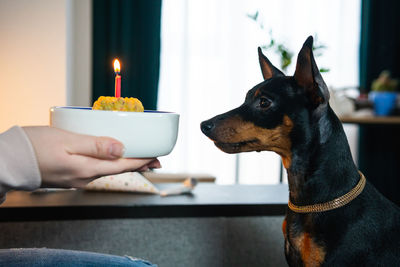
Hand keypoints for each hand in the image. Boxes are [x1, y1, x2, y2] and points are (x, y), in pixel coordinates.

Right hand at [23, 126, 160, 187]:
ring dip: (125, 163)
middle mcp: (84, 177)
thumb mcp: (67, 141)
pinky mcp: (69, 175)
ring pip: (108, 170)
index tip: (157, 157)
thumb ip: (95, 145)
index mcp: (87, 169)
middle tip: (156, 160)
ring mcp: (76, 178)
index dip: (142, 161)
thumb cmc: (34, 147)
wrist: (7, 161)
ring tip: (139, 157)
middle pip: (118, 169)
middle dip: (138, 164)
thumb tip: (121, 149)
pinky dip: (110, 163)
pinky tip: (111, 157)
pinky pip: (96, 169)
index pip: (123, 166)